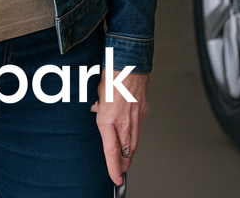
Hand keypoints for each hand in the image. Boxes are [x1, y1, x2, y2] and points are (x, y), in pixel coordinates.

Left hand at [91, 70, 148, 186]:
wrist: (130, 61)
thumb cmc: (111, 73)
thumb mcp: (97, 92)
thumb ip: (97, 106)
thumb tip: (96, 110)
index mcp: (108, 118)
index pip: (111, 151)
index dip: (113, 168)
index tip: (115, 179)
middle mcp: (123, 121)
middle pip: (126, 151)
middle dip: (123, 164)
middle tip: (120, 172)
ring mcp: (136, 116)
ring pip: (134, 142)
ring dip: (129, 153)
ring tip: (126, 161)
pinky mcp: (143, 110)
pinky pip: (139, 128)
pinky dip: (134, 136)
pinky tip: (131, 137)